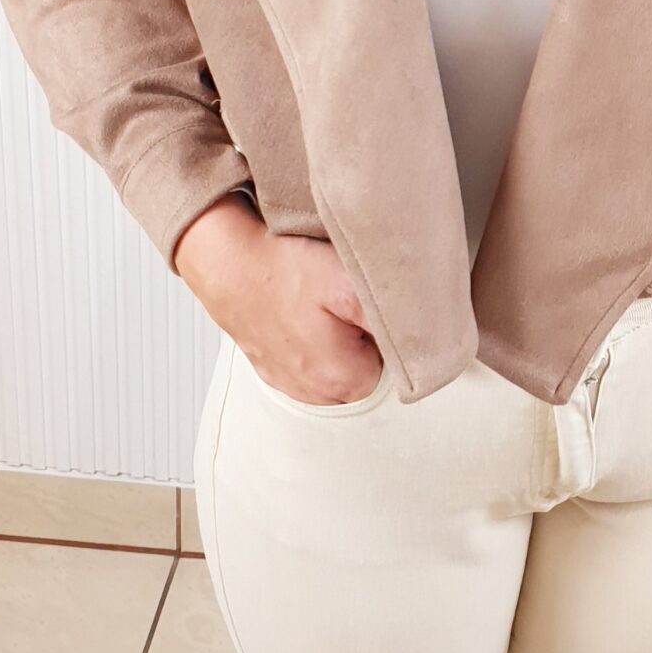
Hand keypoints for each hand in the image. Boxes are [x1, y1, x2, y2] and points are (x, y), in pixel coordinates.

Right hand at [174, 197, 385, 404]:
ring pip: (336, 362)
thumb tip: (428, 341)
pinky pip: (305, 357)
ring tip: (316, 302)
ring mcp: (288, 382)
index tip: (369, 304)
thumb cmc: (281, 270)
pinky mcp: (270, 366)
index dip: (389, 329)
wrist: (223, 259)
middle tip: (342, 299)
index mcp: (344, 381)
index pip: (398, 366)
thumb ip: (395, 320)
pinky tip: (297, 309)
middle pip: (368, 367)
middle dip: (364, 335)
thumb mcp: (351, 286)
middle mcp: (315, 393)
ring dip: (335, 337)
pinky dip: (307, 336)